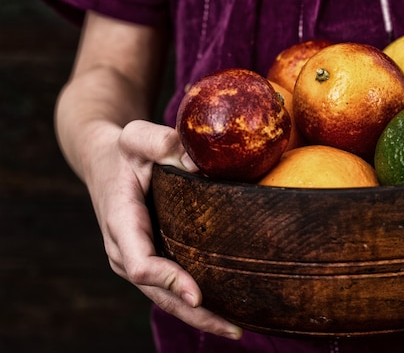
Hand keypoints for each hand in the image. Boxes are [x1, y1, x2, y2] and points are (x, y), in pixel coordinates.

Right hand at [87, 120, 242, 339]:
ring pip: (164, 298)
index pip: (141, 262)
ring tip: (236, 330)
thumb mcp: (136, 136)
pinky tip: (226, 312)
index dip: (169, 281)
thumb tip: (200, 161)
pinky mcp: (149, 259)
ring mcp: (134, 260)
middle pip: (158, 293)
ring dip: (199, 317)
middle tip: (234, 331)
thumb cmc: (123, 151)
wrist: (102, 162)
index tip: (198, 295)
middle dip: (195, 315)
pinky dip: (195, 304)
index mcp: (120, 222)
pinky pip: (169, 288)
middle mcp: (123, 250)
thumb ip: (161, 142)